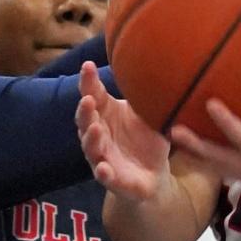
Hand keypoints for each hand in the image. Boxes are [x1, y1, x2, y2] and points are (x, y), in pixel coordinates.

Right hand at [76, 62, 169, 198]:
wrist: (154, 174)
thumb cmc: (145, 139)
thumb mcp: (147, 114)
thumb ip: (143, 94)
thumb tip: (155, 61)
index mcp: (105, 114)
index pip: (92, 95)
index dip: (87, 81)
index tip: (87, 66)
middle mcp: (98, 134)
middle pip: (85, 121)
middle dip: (85, 111)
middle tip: (88, 99)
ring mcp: (102, 157)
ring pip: (91, 148)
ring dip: (90, 139)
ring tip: (94, 128)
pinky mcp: (112, 179)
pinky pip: (104, 176)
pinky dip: (102, 172)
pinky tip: (103, 168)